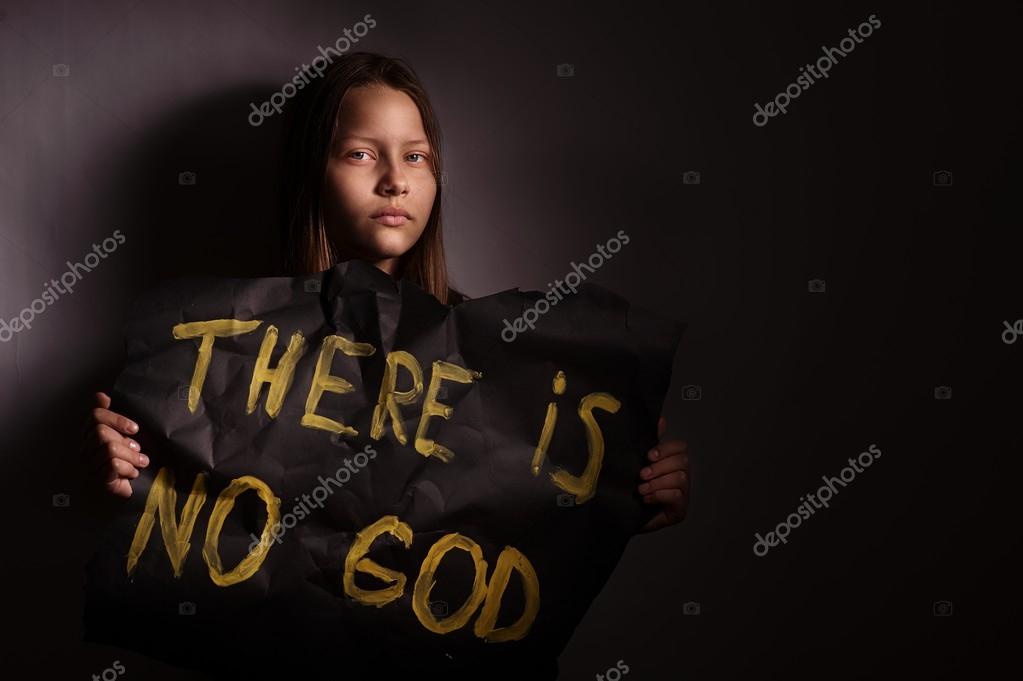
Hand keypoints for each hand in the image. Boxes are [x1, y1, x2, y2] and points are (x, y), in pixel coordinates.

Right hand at [83, 391, 148, 497]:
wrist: (129, 495)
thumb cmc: (128, 463)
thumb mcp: (125, 438)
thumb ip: (113, 418)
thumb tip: (100, 395)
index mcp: (91, 436)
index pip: (96, 416)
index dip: (116, 418)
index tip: (135, 429)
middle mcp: (85, 450)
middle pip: (100, 432)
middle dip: (125, 441)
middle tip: (138, 450)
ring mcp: (88, 466)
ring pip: (109, 449)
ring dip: (131, 457)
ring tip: (140, 463)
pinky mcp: (97, 482)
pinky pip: (112, 465)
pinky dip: (128, 469)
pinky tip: (133, 474)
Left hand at [637, 416, 688, 532]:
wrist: (622, 513)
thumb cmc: (632, 487)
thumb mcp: (638, 462)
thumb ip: (649, 442)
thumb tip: (660, 420)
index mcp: (672, 461)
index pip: (680, 447)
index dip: (666, 449)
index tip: (649, 456)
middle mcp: (681, 475)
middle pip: (682, 462)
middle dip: (659, 468)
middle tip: (642, 475)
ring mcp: (683, 493)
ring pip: (680, 478)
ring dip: (657, 483)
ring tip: (641, 489)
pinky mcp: (680, 509)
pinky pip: (677, 496)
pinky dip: (660, 495)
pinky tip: (646, 499)